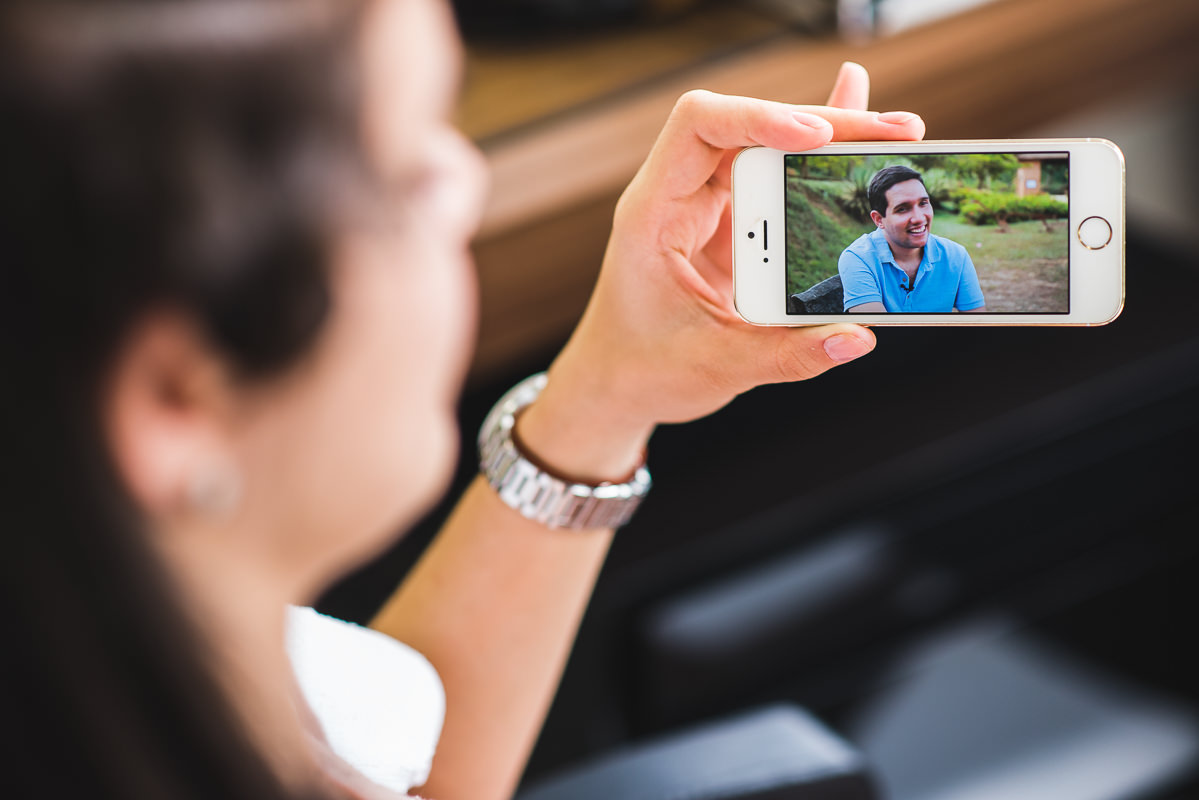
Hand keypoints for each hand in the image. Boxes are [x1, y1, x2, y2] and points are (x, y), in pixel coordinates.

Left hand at [518, 64, 924, 479]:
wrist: (615, 383)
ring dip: (833, 137)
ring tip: (901, 133)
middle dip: (825, 123)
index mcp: (653, 213)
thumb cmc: (642, 368)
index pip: (698, 126)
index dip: (757, 117)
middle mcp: (679, 195)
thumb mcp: (714, 367)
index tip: (815, 136)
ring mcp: (707, 207)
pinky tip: (865, 134)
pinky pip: (777, 178)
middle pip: (750, 128)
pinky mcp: (732, 226)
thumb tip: (857, 338)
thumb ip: (785, 355)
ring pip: (769, 146)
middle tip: (893, 133)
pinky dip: (820, 161)